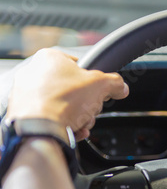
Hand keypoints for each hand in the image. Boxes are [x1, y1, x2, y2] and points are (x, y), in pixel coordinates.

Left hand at [6, 49, 128, 140]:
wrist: (41, 128)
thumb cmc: (64, 101)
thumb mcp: (101, 85)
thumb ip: (115, 83)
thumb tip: (121, 87)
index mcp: (49, 58)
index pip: (79, 65)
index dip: (93, 80)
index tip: (99, 90)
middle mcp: (33, 72)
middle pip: (72, 88)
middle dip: (87, 103)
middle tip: (91, 109)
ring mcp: (25, 94)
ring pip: (62, 105)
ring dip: (78, 116)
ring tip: (81, 122)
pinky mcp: (23, 113)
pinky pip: (50, 117)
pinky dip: (64, 125)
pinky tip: (73, 130)